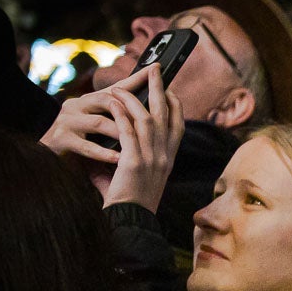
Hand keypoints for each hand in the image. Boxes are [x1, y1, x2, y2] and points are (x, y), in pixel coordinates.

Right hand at [40, 65, 156, 164]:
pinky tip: (120, 159)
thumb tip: (145, 106)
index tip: (155, 69)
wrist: (44, 154)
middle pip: (107, 100)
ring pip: (100, 122)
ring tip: (140, 142)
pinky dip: (104, 153)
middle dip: (131, 109)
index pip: (117, 88)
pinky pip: (86, 146)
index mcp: (89, 100)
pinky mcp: (60, 139)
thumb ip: (116, 115)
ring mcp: (68, 121)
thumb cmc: (78, 140)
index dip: (136, 79)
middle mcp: (77, 105)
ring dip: (121, 132)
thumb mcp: (98, 124)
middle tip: (152, 120)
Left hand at [103, 64, 183, 211]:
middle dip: (159, 89)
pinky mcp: (133, 162)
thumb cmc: (132, 202)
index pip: (178, 125)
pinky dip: (121, 113)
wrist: (130, 221)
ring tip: (121, 86)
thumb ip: (137, 156)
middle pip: (165, 114)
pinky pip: (128, 131)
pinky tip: (113, 102)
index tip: (167, 89)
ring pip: (147, 118)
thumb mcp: (143, 177)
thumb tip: (124, 140)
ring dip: (133, 98)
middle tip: (155, 69)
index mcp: (169, 159)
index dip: (174, 104)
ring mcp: (151, 159)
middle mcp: (164, 156)